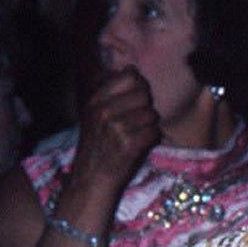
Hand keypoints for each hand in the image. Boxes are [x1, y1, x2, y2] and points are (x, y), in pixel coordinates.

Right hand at [71, 66, 159, 189]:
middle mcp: (104, 111)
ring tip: (138, 134)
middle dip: (146, 107)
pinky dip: (153, 139)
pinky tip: (141, 144)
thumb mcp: (93, 114)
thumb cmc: (98, 145)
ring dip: (150, 125)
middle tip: (138, 121)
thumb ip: (110, 91)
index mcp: (96, 100)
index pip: (130, 76)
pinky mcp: (129, 145)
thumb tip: (130, 67)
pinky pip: (155, 132)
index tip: (137, 98)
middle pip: (144, 95)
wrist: (92, 179)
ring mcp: (116, 128)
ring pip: (152, 114)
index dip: (140, 86)